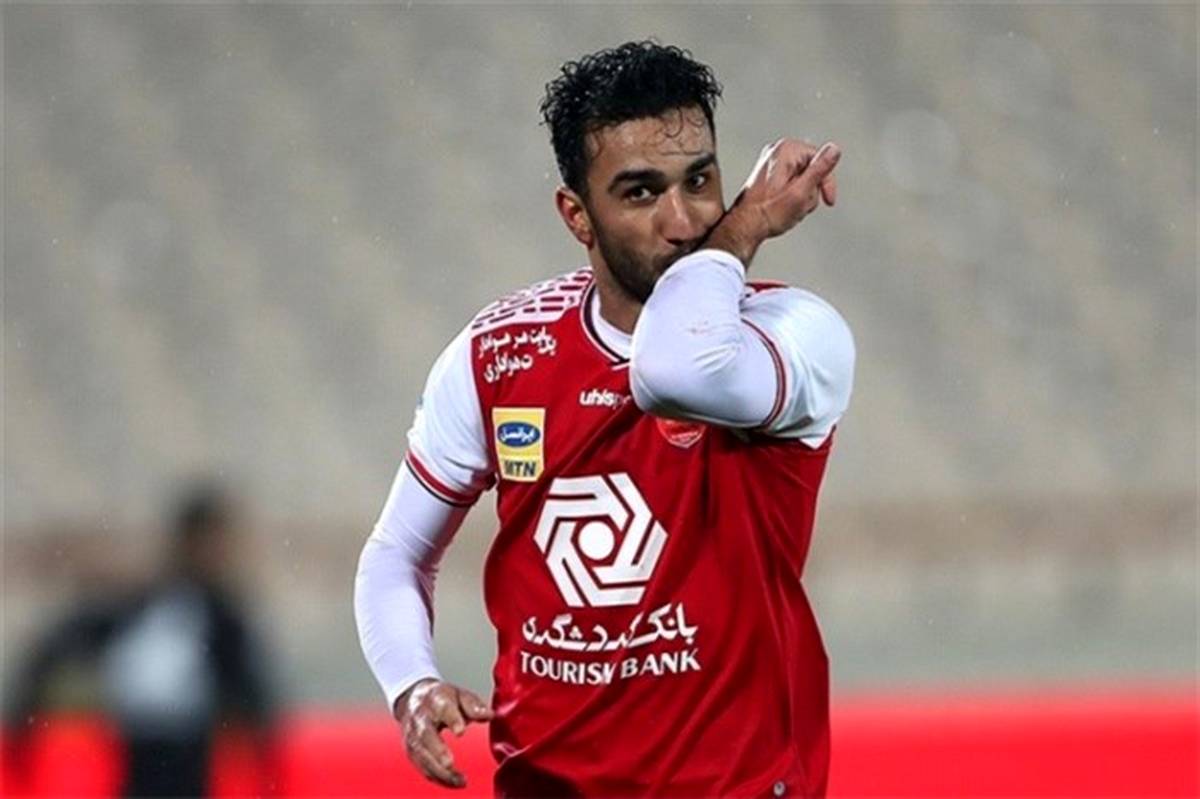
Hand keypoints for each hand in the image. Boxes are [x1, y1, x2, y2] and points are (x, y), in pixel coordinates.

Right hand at [393, 679, 493, 788]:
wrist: (413, 700)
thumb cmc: (441, 699)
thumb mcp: (459, 695)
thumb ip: (474, 706)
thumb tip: (489, 715)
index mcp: (435, 699)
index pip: (442, 708)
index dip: (451, 719)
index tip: (461, 731)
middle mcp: (420, 718)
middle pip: (425, 734)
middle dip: (437, 750)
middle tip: (449, 763)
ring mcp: (413, 736)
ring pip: (422, 755)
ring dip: (439, 771)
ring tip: (460, 780)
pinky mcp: (412, 751)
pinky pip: (423, 767)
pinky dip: (437, 777)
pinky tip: (453, 782)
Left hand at [706, 139, 841, 264]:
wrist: (746, 225)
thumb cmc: (769, 212)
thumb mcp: (802, 191)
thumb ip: (820, 169)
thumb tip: (835, 149)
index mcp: (786, 149)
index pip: (822, 159)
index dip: (827, 182)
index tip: (828, 199)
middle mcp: (777, 150)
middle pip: (812, 169)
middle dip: (811, 190)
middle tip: (799, 205)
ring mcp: (771, 161)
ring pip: (803, 177)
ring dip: (802, 195)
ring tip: (789, 207)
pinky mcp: (769, 173)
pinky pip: (792, 182)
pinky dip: (793, 195)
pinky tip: (784, 206)